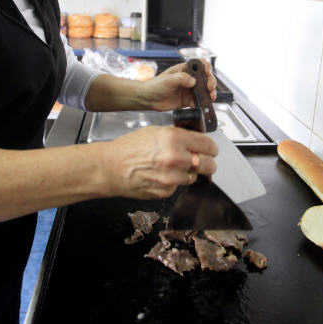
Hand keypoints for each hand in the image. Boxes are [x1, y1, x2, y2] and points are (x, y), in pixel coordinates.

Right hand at [100, 125, 217, 199]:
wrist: (110, 167)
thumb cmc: (128, 148)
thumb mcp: (155, 132)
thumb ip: (177, 136)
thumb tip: (195, 141)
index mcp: (174, 139)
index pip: (208, 145)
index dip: (211, 148)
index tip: (211, 150)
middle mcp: (176, 158)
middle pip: (208, 165)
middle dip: (207, 163)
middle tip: (203, 161)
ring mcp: (172, 177)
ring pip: (194, 177)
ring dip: (189, 173)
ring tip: (173, 167)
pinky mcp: (166, 191)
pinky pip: (178, 186)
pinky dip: (174, 182)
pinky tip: (161, 176)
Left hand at [138, 60, 216, 111]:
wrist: (148, 99)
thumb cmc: (155, 85)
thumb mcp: (168, 79)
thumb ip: (181, 78)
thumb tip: (193, 81)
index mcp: (184, 69)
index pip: (199, 65)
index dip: (206, 67)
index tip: (208, 73)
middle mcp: (188, 79)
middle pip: (205, 78)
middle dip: (211, 82)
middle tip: (210, 87)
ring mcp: (189, 90)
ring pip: (204, 90)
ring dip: (209, 93)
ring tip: (211, 96)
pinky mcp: (187, 100)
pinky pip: (198, 101)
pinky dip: (203, 103)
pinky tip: (203, 104)